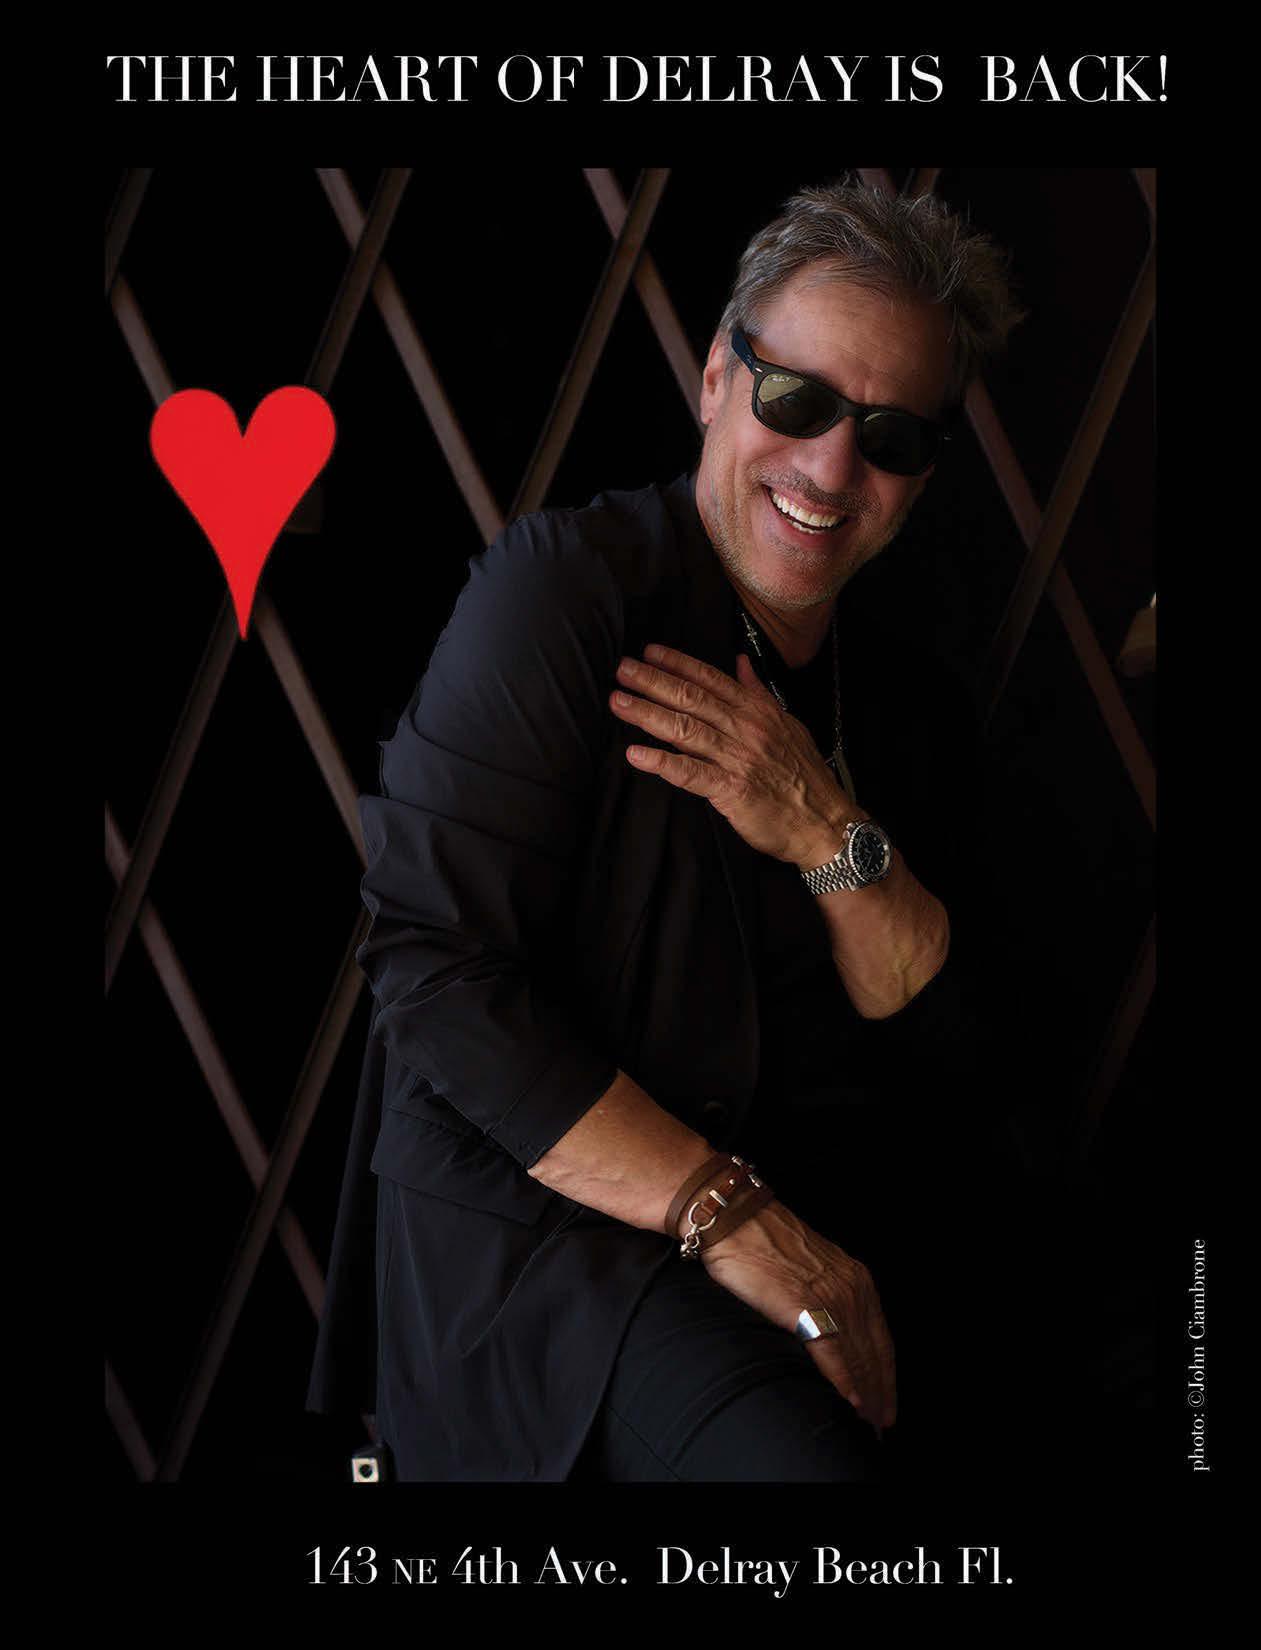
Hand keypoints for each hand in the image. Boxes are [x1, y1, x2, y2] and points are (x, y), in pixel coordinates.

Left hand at [610, 642, 856, 867]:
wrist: (825, 822)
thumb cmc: (805, 776)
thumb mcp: (787, 725)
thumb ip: (758, 693)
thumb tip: (741, 664)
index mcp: (757, 712)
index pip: (711, 679)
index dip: (678, 663)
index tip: (650, 653)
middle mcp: (745, 730)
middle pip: (692, 698)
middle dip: (653, 681)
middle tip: (623, 669)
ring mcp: (738, 759)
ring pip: (685, 729)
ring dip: (648, 714)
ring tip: (619, 702)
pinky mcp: (731, 790)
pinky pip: (690, 773)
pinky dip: (661, 762)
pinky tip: (635, 754)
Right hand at [701, 1200, 896, 1431]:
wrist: (735, 1220)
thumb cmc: (764, 1242)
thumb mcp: (812, 1267)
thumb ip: (828, 1296)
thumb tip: (831, 1332)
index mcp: (857, 1279)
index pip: (881, 1340)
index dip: (886, 1376)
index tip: (887, 1402)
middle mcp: (852, 1288)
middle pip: (875, 1354)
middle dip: (881, 1393)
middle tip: (882, 1425)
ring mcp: (832, 1297)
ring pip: (859, 1358)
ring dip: (867, 1395)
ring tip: (868, 1422)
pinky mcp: (806, 1307)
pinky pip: (833, 1354)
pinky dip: (845, 1382)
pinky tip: (851, 1402)